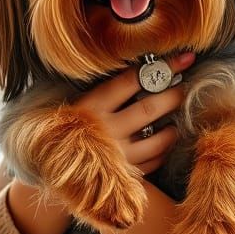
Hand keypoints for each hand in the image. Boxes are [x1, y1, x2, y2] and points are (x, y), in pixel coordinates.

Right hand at [72, 51, 195, 176]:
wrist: (50, 165)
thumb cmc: (69, 127)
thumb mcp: (82, 104)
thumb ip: (110, 92)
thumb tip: (149, 72)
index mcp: (92, 106)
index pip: (133, 80)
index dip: (163, 67)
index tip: (184, 59)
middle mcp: (106, 130)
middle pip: (150, 109)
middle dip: (172, 96)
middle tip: (181, 89)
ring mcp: (117, 155)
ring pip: (158, 140)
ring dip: (171, 129)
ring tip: (174, 122)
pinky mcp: (123, 175)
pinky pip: (154, 162)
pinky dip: (163, 152)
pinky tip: (162, 143)